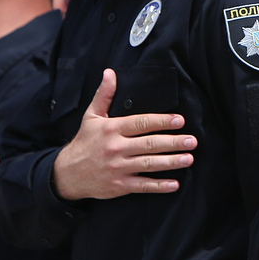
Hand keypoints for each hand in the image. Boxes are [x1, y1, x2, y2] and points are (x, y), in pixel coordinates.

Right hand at [52, 69, 196, 200]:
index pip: (141, 123)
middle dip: (173, 142)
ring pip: (149, 164)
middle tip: (192, 140)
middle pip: (149, 144)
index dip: (161, 121)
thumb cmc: (84, 142)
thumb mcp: (91, 116)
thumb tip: (110, 73)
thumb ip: (104, 95)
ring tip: (188, 158)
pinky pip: (142, 185)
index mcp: (112, 129)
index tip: (179, 120)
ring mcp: (118, 168)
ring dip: (171, 162)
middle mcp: (116, 148)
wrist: (66, 174)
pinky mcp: (119, 185)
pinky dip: (159, 186)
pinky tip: (174, 184)